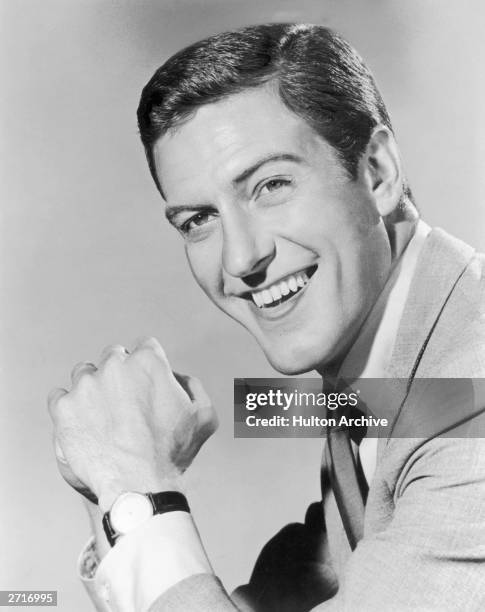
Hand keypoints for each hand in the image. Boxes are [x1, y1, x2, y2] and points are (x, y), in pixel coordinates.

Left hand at [48, 337, 217, 510]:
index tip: (146, 382)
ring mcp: (86, 386)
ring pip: (84, 373)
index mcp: (148, 362)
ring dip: (92, 387)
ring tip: (101, 414)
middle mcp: (115, 366)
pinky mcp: (64, 407)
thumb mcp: (204, 415)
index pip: (145, 346)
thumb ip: (192, 386)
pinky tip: (81, 421)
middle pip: (113, 356)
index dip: (148, 364)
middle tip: (125, 400)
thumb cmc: (173, 453)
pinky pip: (59, 396)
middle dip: (120, 373)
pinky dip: (69, 406)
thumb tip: (175, 377)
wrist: (138, 485)